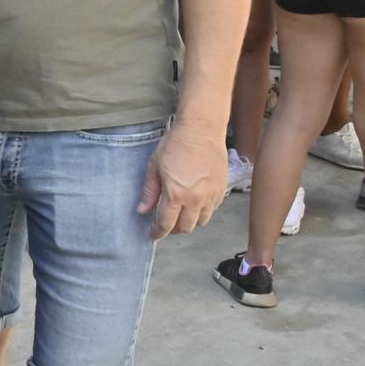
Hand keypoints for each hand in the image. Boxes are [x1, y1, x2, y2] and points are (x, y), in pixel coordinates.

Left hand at [136, 119, 224, 238]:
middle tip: (165, 224)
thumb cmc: (175, 145)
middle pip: (185, 227)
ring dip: (189, 222)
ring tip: (180, 214)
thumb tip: (142, 211)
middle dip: (173, 229)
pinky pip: (213, 210)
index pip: (166, 224)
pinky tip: (194, 204)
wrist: (202, 130)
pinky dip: (203, 212)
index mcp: (176, 195)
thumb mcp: (154, 167)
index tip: (153, 235)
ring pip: (201, 221)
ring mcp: (211, 195)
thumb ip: (149, 192)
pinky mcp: (222, 189)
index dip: (158, 233)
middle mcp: (196, 199)